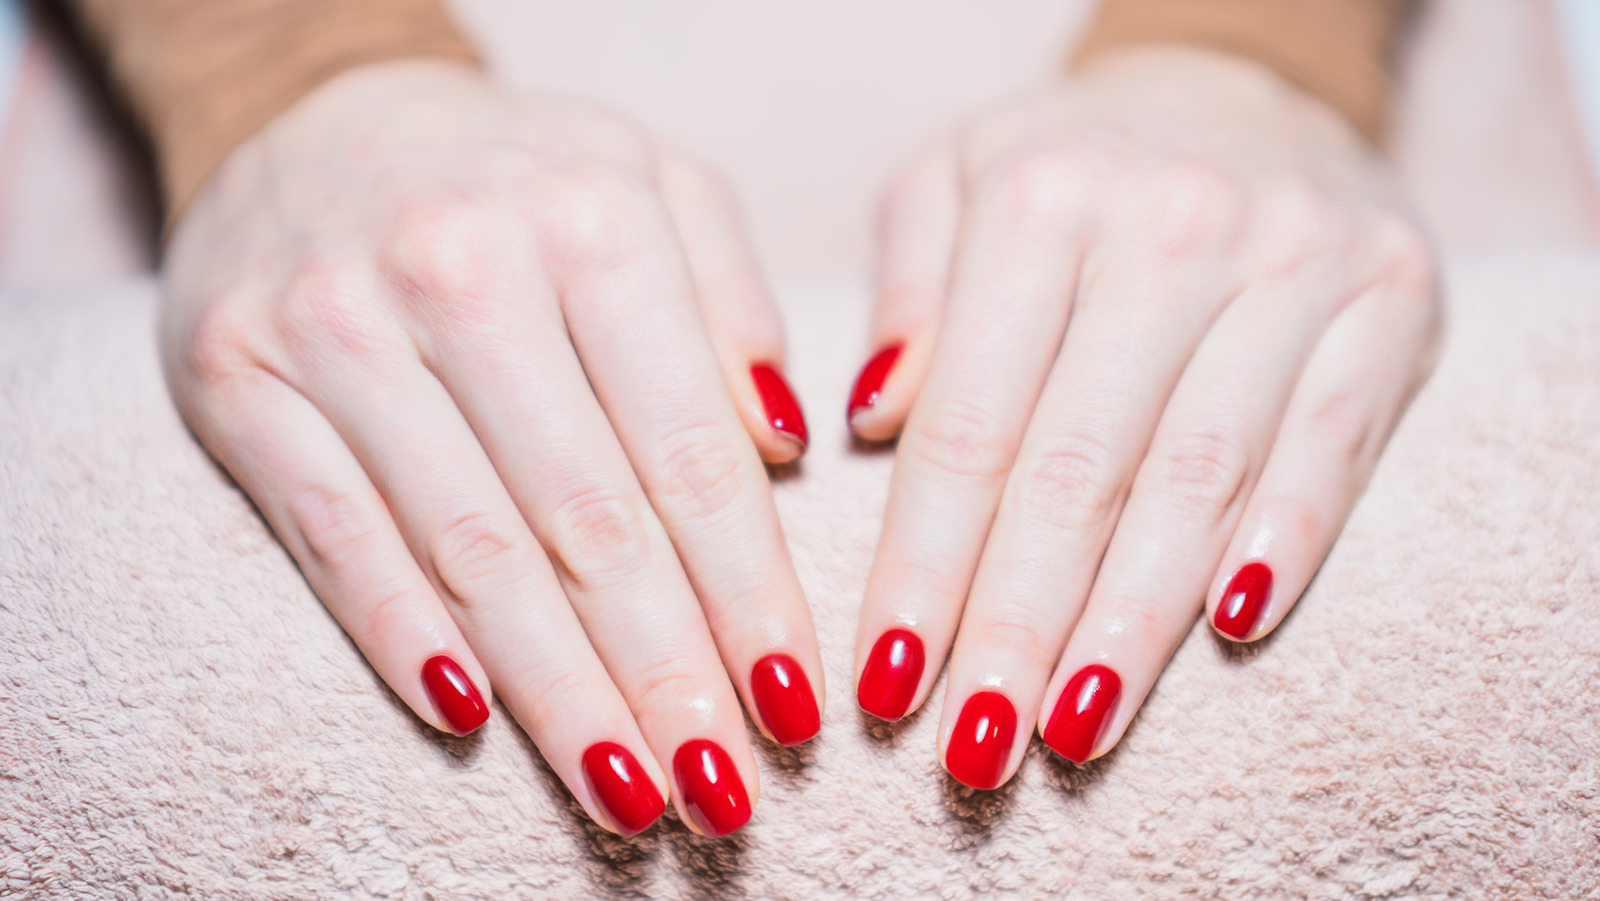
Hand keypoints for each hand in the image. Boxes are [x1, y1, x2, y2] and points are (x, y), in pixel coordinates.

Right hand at [161, 60, 822, 836]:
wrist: (316, 109)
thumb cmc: (522, 174)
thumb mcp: (654, 183)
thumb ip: (733, 304)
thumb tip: (788, 450)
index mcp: (592, 220)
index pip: (690, 450)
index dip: (748, 592)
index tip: (795, 701)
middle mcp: (463, 269)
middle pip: (587, 521)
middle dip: (665, 673)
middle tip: (723, 789)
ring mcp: (336, 324)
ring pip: (469, 550)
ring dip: (557, 691)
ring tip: (628, 792)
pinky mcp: (239, 375)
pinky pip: (334, 534)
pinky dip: (402, 636)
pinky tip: (473, 721)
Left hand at [848, 47, 1440, 787]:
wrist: (1241, 83)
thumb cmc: (1070, 162)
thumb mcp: (953, 180)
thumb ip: (906, 292)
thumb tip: (865, 424)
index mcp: (1043, 200)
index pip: (969, 424)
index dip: (923, 564)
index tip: (885, 681)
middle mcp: (1171, 225)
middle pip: (1079, 467)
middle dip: (1019, 622)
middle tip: (975, 747)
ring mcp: (1295, 260)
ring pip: (1199, 476)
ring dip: (1134, 620)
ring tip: (1073, 727)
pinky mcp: (1389, 298)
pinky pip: (1333, 444)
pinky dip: (1284, 541)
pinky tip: (1230, 631)